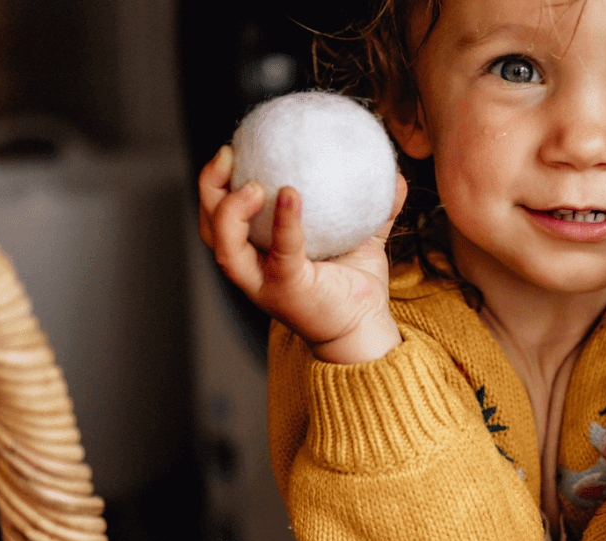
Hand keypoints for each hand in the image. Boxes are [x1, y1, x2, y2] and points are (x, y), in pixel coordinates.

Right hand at [198, 144, 406, 363]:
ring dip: (229, 211)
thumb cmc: (356, 288)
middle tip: (228, 153)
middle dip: (208, 188)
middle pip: (209, 227)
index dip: (218, 182)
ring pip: (224, 246)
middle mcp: (254, 269)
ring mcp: (265, 283)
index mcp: (259, 253)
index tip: (232, 147)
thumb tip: (396, 174)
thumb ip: (375, 209)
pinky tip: (293, 194)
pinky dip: (283, 222)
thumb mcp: (364, 241)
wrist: (365, 329)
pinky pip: (280, 250)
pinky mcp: (287, 289)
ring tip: (252, 184)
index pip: (223, 216)